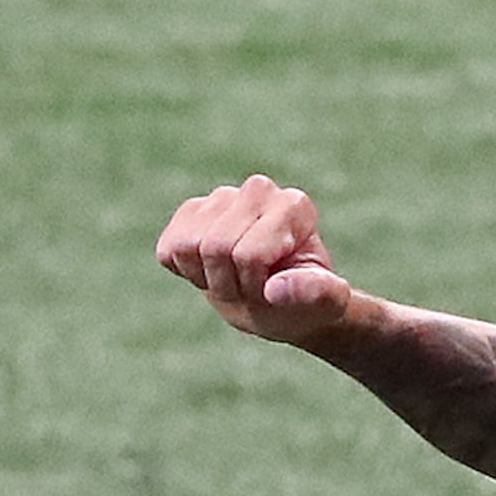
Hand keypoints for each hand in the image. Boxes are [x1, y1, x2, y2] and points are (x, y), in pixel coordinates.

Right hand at [154, 175, 352, 340]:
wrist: (284, 304)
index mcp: (295, 206)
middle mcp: (259, 190)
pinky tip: (213, 270)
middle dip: (230, 284)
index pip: (249, 253)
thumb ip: (316, 295)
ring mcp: (222, 197)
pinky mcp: (192, 211)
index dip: (255, 285)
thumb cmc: (308, 303)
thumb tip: (276, 289)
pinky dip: (186, 271)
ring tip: (235, 280)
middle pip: (215, 247)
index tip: (275, 290)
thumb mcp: (326, 306)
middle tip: (252, 290)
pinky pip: (168, 249)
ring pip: (186, 246)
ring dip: (208, 278)